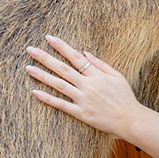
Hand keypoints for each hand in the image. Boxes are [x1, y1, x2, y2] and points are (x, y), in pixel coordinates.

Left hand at [26, 35, 143, 135]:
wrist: (130, 119)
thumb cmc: (125, 97)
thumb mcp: (117, 76)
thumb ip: (101, 64)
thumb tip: (85, 52)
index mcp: (97, 75)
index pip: (76, 57)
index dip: (62, 47)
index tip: (49, 38)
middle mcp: (88, 85)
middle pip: (63, 69)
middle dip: (45, 58)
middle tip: (31, 50)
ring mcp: (83, 100)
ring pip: (59, 85)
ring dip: (42, 76)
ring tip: (28, 68)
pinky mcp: (81, 113)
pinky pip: (61, 105)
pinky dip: (48, 99)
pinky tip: (35, 92)